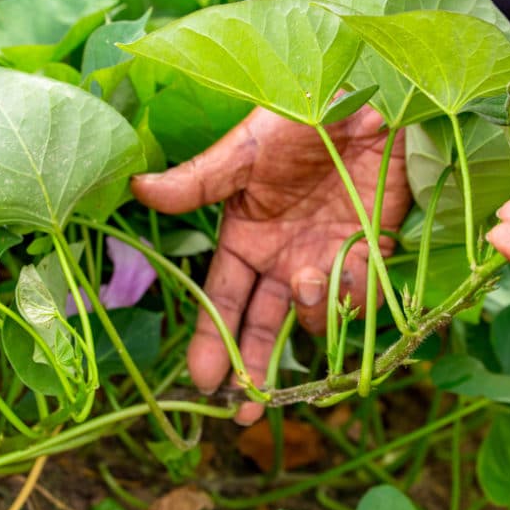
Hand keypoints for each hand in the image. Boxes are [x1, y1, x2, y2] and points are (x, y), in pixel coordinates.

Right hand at [132, 106, 408, 423]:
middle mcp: (282, 258)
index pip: (222, 301)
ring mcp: (327, 258)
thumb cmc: (299, 116)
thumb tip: (138, 190)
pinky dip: (359, 290)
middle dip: (253, 367)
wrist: (369, 96)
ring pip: (314, 318)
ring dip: (311, 314)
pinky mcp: (371, 251)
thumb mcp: (245, 150)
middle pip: (262, 326)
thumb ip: (199, 181)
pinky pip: (362, 295)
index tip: (205, 382)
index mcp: (246, 237)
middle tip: (247, 412)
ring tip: (308, 278)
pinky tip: (358, 256)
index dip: (213, 341)